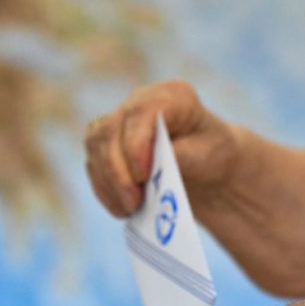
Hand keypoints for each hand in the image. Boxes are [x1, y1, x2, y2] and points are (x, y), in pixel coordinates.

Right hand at [84, 80, 239, 216]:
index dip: (136, 145)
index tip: (142, 176)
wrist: (205, 164)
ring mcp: (120, 119)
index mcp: (172, 96)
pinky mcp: (107, 141)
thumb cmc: (211, 154)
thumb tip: (152, 167)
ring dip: (109, 183)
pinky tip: (120, 208)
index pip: (143, 112)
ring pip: (97, 147)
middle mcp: (140, 101)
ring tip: (129, 209)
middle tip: (134, 203)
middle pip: (112, 131)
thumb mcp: (208, 154)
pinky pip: (93, 163)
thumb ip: (181, 155)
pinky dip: (104, 188)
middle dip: (119, 172)